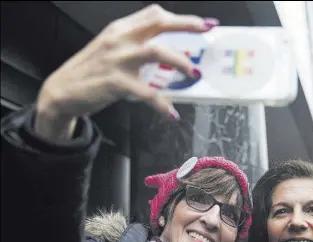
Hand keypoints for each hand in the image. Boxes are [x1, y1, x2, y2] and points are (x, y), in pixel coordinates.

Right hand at [35, 4, 217, 140]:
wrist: (62, 90)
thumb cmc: (91, 72)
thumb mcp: (112, 50)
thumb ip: (136, 47)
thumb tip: (170, 56)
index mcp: (120, 29)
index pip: (154, 14)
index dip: (181, 18)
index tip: (203, 24)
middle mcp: (120, 39)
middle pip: (158, 24)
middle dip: (187, 27)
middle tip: (207, 35)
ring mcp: (117, 59)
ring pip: (157, 52)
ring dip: (180, 62)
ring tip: (193, 73)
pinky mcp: (115, 82)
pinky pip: (147, 92)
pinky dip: (162, 104)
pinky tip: (170, 113)